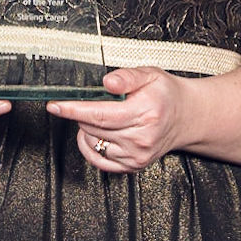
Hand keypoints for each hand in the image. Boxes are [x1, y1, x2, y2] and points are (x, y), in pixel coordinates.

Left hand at [46, 67, 190, 172]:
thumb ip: (127, 77)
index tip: (55, 106)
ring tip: (101, 117)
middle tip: (91, 102)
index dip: (74, 110)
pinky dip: (90, 147)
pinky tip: (95, 135)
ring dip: (87, 130)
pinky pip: (98, 160)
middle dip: (82, 114)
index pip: (100, 115)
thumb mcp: (149, 74)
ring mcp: (137, 155)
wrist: (185, 117)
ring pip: (93, 144)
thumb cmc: (165, 95)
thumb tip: (107, 82)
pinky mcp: (133, 166)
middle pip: (93, 129)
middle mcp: (141, 138)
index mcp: (145, 113)